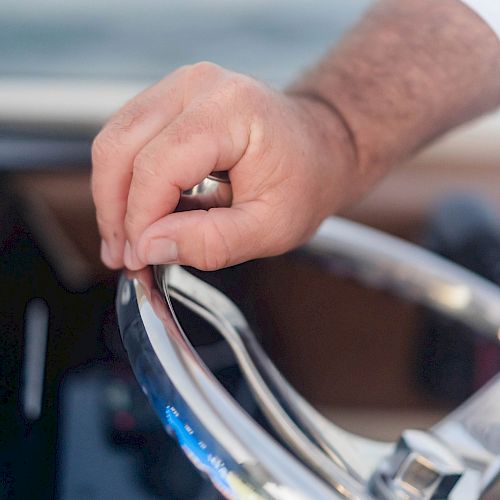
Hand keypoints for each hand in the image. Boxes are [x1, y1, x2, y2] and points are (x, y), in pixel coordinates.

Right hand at [92, 62, 356, 270]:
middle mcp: (198, 85)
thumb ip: (212, 242)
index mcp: (231, 110)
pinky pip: (128, 138)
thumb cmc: (305, 181)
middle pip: (120, 147)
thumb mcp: (271, 228)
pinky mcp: (172, 100)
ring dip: (112, 197)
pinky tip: (135, 214)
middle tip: (123, 256)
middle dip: (114, 210)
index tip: (139, 260)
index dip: (140, 220)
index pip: (158, 167)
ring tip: (125, 241)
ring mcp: (181, 87)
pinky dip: (124, 180)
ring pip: (114, 141)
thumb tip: (149, 247)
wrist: (319, 148)